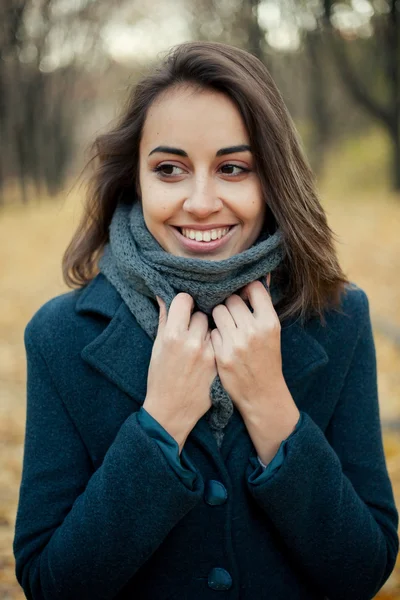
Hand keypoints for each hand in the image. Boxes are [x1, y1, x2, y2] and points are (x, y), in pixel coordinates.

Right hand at [144, 293, 216, 452]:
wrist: (171, 410)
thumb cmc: (160, 377)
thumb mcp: (157, 347)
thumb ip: (164, 319)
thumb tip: (163, 294)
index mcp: (172, 335)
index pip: (184, 300)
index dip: (183, 303)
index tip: (183, 308)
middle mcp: (192, 342)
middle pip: (202, 313)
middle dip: (196, 319)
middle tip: (191, 330)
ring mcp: (209, 354)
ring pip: (214, 327)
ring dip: (208, 332)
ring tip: (199, 344)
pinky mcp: (220, 364)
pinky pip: (221, 343)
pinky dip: (215, 345)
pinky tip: (208, 354)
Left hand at [211, 273, 299, 462]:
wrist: (262, 394)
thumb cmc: (267, 359)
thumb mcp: (271, 332)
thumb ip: (262, 307)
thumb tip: (258, 276)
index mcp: (270, 322)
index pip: (254, 289)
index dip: (247, 290)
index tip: (244, 295)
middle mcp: (253, 331)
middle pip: (232, 299)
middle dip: (231, 305)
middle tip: (234, 317)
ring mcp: (235, 343)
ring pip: (218, 312)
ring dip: (219, 317)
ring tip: (226, 328)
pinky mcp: (220, 355)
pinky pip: (211, 331)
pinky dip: (213, 334)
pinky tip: (220, 343)